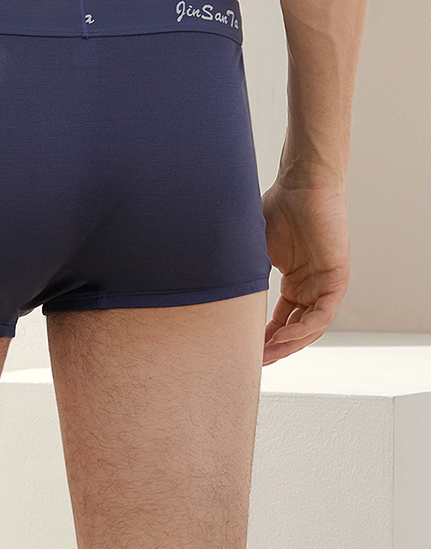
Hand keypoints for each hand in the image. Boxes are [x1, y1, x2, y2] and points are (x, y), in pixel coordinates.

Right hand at [261, 179, 350, 365]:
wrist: (301, 186)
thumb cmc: (278, 208)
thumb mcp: (254, 250)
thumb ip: (244, 273)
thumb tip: (212, 291)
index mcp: (295, 281)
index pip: (282, 319)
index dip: (265, 337)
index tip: (246, 350)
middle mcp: (311, 287)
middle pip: (296, 328)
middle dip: (276, 348)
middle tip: (255, 362)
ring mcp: (325, 284)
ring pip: (310, 326)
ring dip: (289, 344)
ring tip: (266, 355)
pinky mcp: (336, 278)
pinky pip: (321, 314)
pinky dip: (302, 328)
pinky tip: (281, 336)